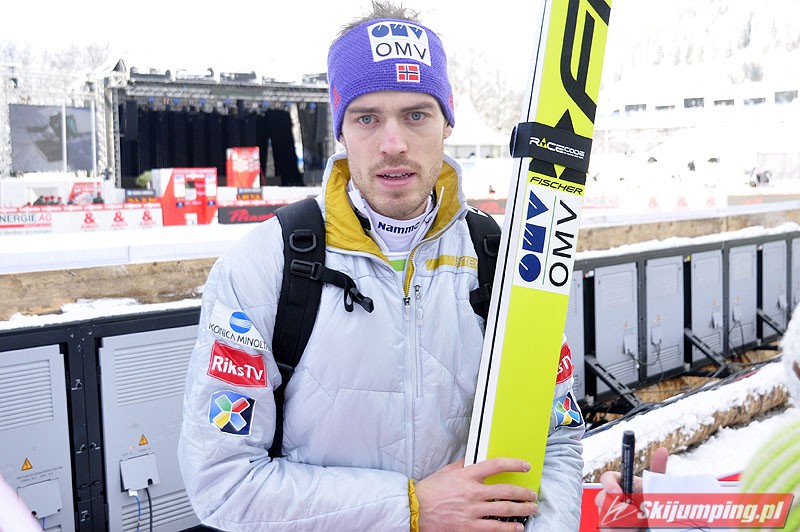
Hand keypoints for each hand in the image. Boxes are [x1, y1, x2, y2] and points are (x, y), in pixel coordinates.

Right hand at [415, 457, 537, 531]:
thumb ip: (463, 465)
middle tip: (532, 494)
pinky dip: (509, 529)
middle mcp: (472, 493)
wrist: (414, 511)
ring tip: (531, 510)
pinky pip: (495, 529)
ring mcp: (472, 512)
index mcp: (467, 476)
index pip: (496, 465)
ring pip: (505, 510)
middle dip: (524, 493)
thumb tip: (475, 458)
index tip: (525, 466)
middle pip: (506, 491)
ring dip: (522, 510)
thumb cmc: (429, 491)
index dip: (514, 464)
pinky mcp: (469, 528)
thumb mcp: (446, 472)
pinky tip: (516, 528)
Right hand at [594, 446, 668, 531]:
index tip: (619, 494)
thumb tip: (662, 450)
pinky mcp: (609, 527)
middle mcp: (613, 499)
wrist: (655, 528)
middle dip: (618, 508)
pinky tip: (632, 530)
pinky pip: (607, 527)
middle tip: (635, 514)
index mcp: (623, 486)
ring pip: (604, 516)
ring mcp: (609, 515)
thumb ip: (657, 472)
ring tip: (639, 524)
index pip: (607, 478)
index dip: (610, 484)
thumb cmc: (656, 510)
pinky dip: (621, 529)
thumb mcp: (658, 490)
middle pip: (601, 498)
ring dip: (623, 522)